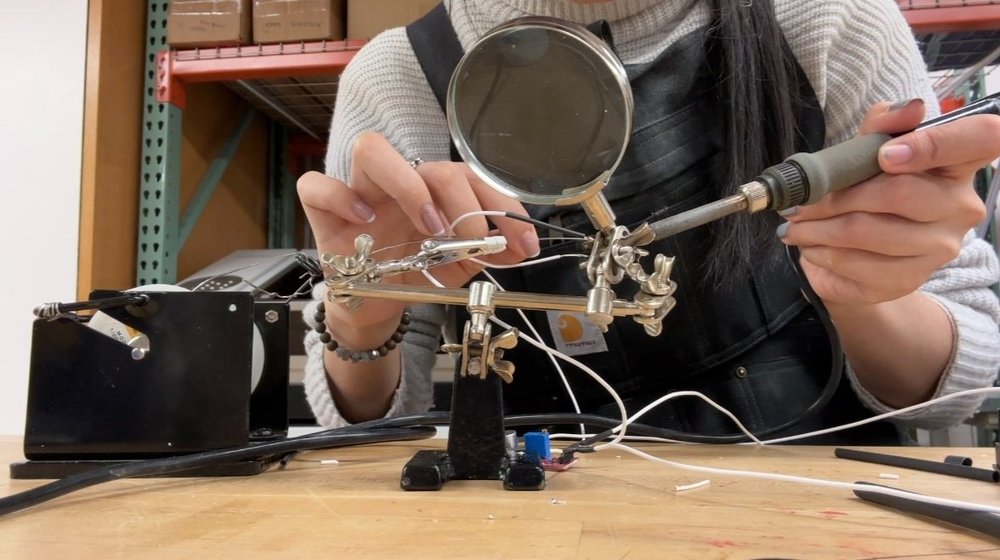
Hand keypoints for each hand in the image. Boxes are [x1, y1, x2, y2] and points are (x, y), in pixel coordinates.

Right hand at [297, 132, 540, 328]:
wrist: (374, 306)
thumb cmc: (411, 273)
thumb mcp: (459, 266)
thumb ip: (489, 252)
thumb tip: (522, 246)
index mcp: (433, 192)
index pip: (469, 176)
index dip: (501, 204)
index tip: (523, 240)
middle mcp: (399, 184)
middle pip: (429, 164)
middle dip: (461, 200)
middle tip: (469, 239)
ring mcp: (359, 191)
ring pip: (371, 149)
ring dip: (408, 184)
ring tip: (428, 225)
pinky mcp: (323, 210)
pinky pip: (317, 185)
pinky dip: (340, 196)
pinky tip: (364, 219)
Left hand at [778, 99, 999, 305]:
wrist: (861, 253)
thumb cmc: (869, 189)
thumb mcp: (870, 149)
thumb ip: (884, 124)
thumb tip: (908, 110)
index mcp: (960, 163)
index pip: (982, 138)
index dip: (936, 143)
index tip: (885, 154)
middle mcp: (960, 206)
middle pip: (899, 193)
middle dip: (837, 195)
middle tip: (800, 202)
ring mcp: (939, 247)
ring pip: (867, 231)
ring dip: (817, 228)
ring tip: (796, 224)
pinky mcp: (909, 279)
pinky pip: (856, 264)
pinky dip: (821, 252)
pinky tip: (810, 246)